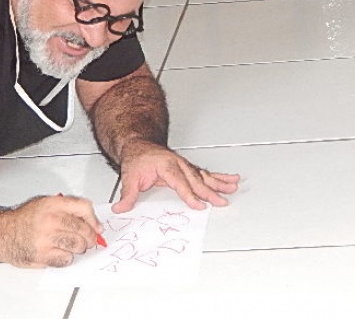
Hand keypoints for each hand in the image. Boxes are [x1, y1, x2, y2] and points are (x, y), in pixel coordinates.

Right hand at [1, 195, 102, 267]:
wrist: (3, 233)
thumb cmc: (24, 219)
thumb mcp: (45, 204)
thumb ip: (68, 209)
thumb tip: (93, 223)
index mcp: (53, 204)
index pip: (84, 208)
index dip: (93, 219)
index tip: (96, 227)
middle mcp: (51, 220)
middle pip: (85, 230)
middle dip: (90, 237)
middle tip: (86, 240)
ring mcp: (47, 238)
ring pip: (78, 246)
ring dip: (78, 248)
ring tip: (70, 245)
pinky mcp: (43, 255)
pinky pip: (67, 259)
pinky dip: (66, 258)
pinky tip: (58, 252)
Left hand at [112, 140, 239, 212]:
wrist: (138, 145)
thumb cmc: (137, 159)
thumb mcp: (129, 176)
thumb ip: (128, 194)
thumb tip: (121, 208)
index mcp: (166, 166)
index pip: (179, 183)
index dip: (190, 195)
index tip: (199, 205)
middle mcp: (178, 164)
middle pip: (196, 180)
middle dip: (210, 192)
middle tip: (222, 202)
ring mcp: (185, 165)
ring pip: (204, 175)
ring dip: (219, 182)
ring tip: (233, 188)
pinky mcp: (188, 168)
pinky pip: (205, 173)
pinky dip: (219, 177)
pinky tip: (231, 180)